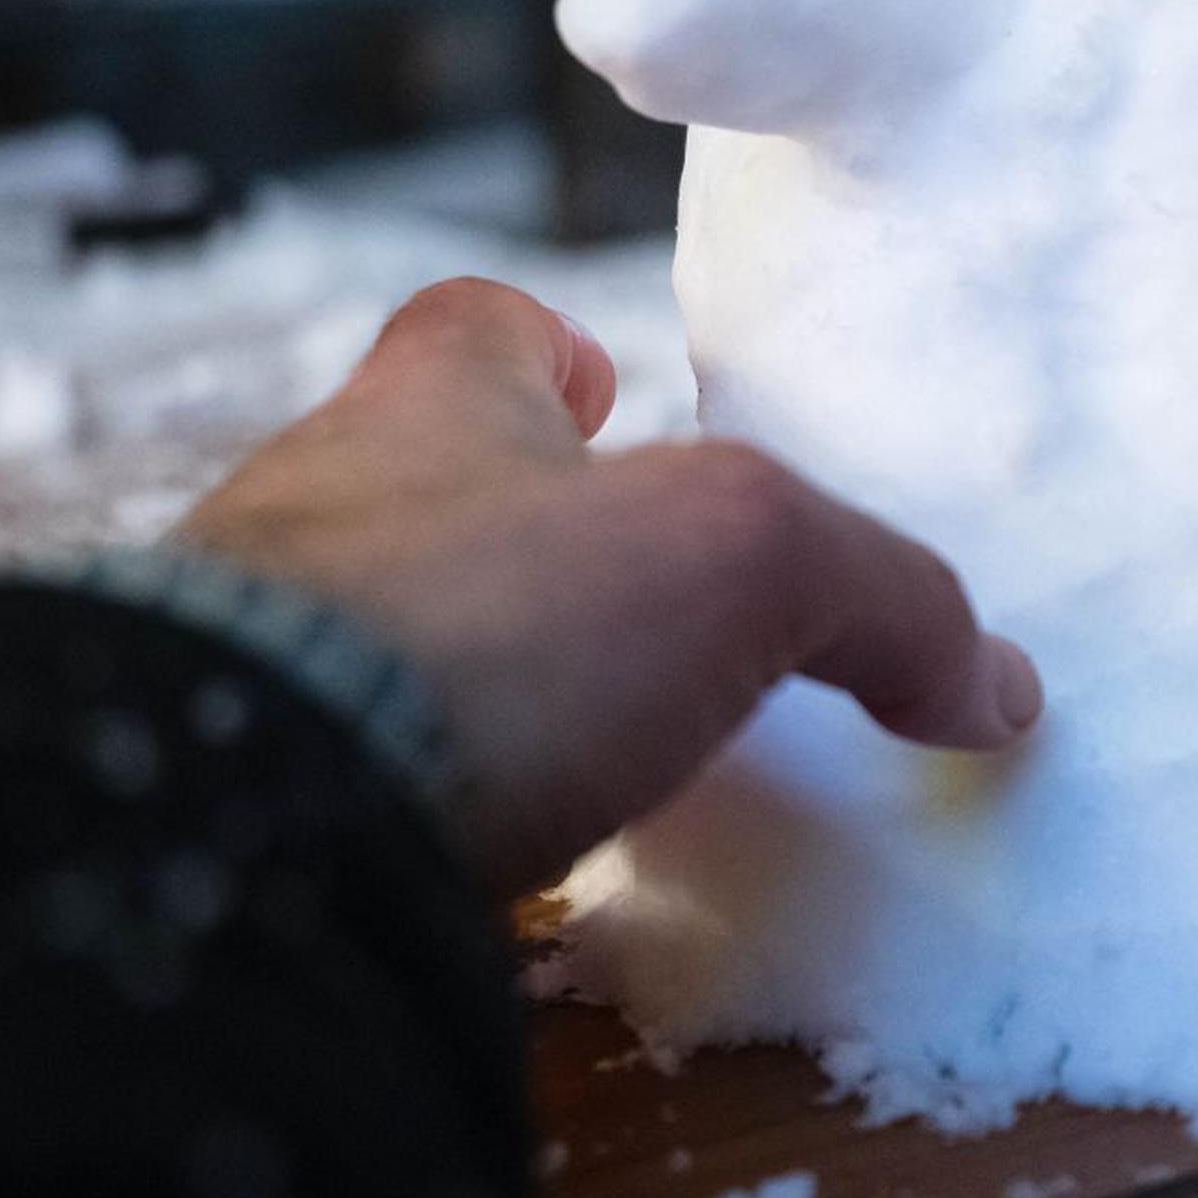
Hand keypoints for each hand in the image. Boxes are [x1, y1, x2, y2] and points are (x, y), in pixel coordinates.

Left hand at [175, 280, 1038, 895]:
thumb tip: (996, 683)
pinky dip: (389, 812)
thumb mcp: (737, 562)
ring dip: (450, 684)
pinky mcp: (201, 807)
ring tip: (560, 761)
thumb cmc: (483, 629)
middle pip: (417, 487)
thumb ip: (881, 599)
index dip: (548, 347)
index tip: (615, 389)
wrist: (220, 837)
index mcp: (424, 411)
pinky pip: (309, 785)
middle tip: (627, 612)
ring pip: (355, 639)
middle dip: (515, 536)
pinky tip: (459, 869)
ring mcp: (227, 665)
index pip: (474, 328)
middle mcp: (306, 516)